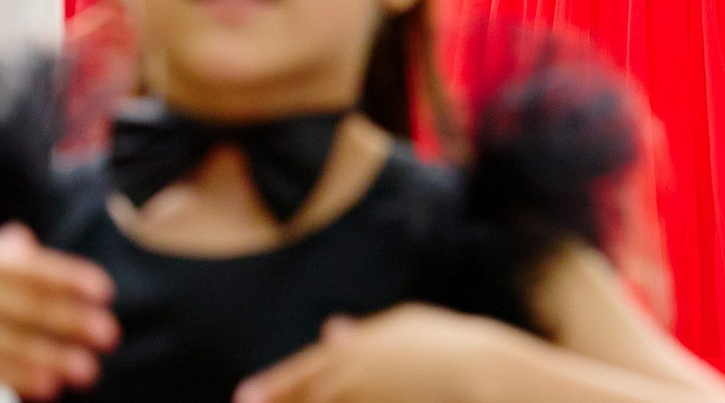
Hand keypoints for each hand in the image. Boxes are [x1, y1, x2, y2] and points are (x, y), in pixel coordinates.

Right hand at [0, 226, 117, 397]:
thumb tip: (25, 240)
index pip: (29, 266)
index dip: (69, 278)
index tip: (105, 291)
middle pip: (27, 304)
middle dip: (71, 320)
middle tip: (110, 334)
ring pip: (10, 341)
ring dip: (52, 357)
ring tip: (87, 371)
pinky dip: (16, 376)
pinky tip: (45, 387)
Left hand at [236, 305, 505, 402]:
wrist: (478, 369)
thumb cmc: (440, 344)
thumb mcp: (400, 329)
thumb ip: (361, 335)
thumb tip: (332, 329)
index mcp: (358, 350)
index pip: (304, 369)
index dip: (273, 384)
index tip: (245, 395)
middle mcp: (358, 377)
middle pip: (306, 396)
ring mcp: (371, 401)